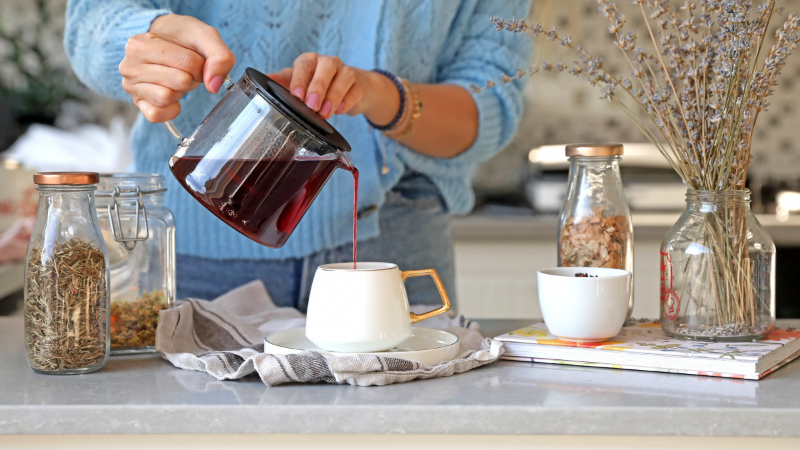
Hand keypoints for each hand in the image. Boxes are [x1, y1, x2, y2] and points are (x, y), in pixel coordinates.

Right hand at [119, 14, 235, 122]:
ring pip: (166, 98)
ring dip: (179, 91)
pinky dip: (171, 110)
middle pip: (179, 81)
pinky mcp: (138, 104)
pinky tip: (173, 96)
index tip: (194, 58)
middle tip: (183, 69)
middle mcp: (129, 66)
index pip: (187, 62)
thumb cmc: (183, 38)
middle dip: (190, 77)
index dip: (201, 65)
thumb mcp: (205, 36)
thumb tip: (213, 86)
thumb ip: (219, 56)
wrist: (167, 40)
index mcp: (139, 44)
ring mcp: (131, 87)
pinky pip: (156, 115)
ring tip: (174, 78)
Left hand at [268, 53, 398, 121]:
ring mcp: (346, 72)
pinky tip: (340, 110)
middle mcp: (328, 63)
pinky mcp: (358, 85)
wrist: (348, 88)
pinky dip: (347, 101)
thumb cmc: (317, 85)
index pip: (304, 65)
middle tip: (312, 107)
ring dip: (334, 96)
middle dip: (318, 87)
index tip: (297, 96)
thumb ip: (281, 81)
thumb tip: (261, 81)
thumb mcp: (297, 82)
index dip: (300, 80)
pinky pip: (355, 90)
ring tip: (325, 113)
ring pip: (344, 77)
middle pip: (326, 67)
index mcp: (310, 61)